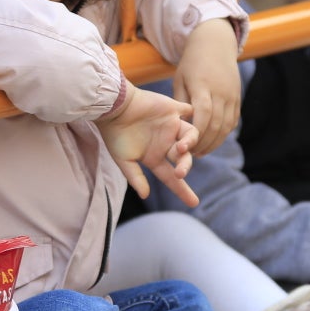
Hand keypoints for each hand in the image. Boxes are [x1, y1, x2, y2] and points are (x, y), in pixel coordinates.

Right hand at [97, 84, 200, 205]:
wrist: (113, 108)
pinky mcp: (172, 109)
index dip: (182, 190)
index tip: (193, 203)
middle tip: (180, 172)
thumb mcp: (123, 160)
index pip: (172, 177)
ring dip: (189, 144)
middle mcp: (166, 143)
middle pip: (183, 158)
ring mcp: (171, 126)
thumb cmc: (115, 135)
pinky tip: (195, 117)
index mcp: (155, 157)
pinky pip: (190, 110)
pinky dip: (196, 113)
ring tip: (180, 148)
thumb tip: (145, 195)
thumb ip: (136, 177)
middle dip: (184, 166)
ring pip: (191, 136)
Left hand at [171, 19, 242, 156]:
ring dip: (214, 142)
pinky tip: (212, 141)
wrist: (216, 45)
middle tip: (191, 155)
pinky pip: (232, 121)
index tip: (186, 146)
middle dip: (204, 143)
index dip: (196, 132)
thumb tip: (178, 128)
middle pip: (216, 123)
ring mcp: (232, 95)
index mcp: (203, 85)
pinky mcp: (237, 99)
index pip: (203, 112)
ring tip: (201, 152)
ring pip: (226, 126)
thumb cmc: (192, 64)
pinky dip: (223, 134)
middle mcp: (221, 91)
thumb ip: (180, 104)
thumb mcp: (180, 80)